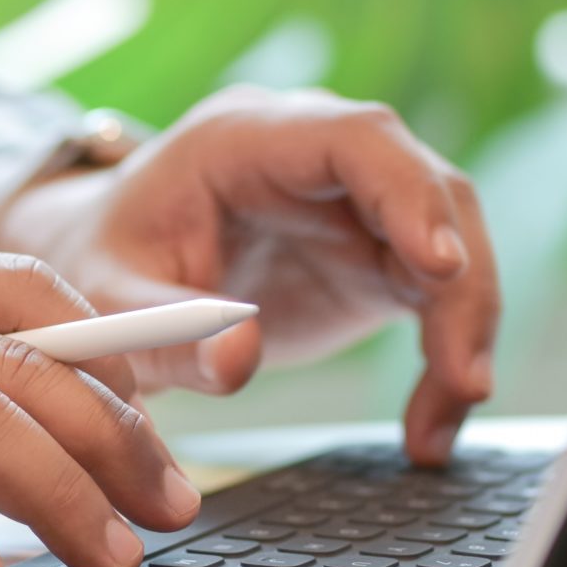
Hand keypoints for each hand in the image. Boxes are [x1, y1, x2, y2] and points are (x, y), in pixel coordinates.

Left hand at [0, 88, 501, 465]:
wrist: (104, 269)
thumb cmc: (101, 263)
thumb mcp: (110, 301)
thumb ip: (165, 329)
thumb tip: (238, 361)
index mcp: (245, 139)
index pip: (356, 138)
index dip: (409, 194)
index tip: (441, 266)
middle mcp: (314, 157)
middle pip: (428, 189)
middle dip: (461, 280)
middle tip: (462, 374)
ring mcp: (353, 205)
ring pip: (451, 244)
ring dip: (464, 328)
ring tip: (446, 415)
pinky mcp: (374, 258)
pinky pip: (438, 298)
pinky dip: (447, 358)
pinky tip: (431, 427)